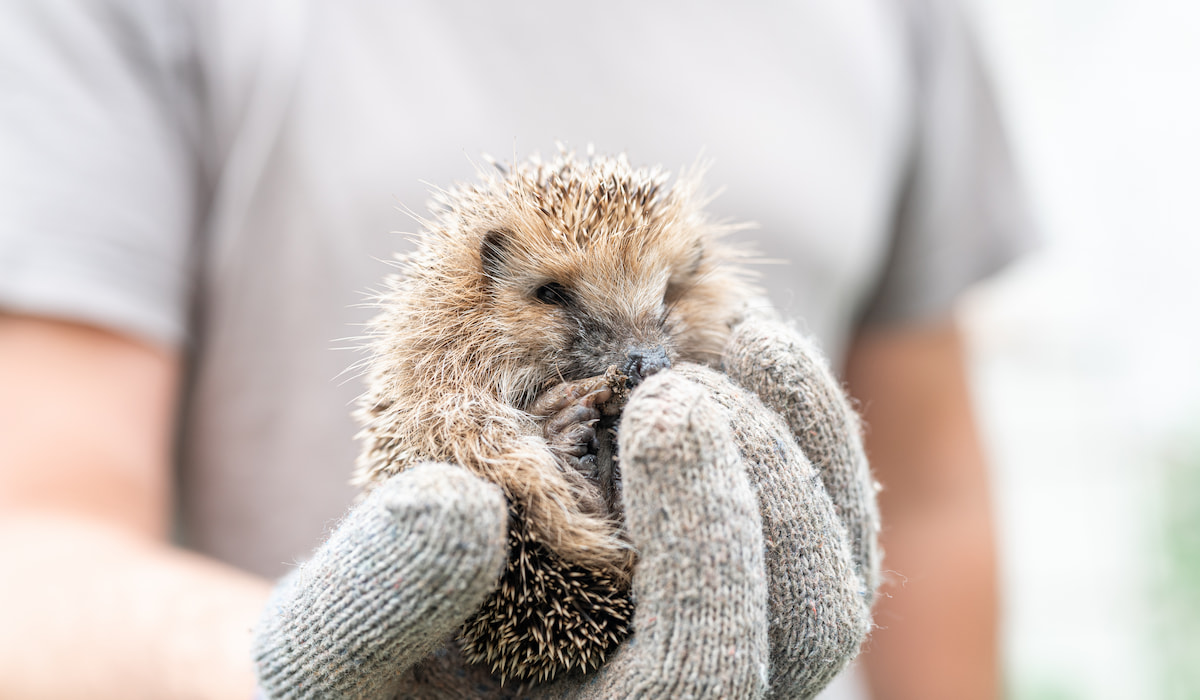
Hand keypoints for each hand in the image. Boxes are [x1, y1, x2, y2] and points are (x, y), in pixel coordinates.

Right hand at [252, 320, 877, 698]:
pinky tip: (752, 341)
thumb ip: (366, 604)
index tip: (660, 409)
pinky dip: (814, 425)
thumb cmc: (356, 668)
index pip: (700, 677)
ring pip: (839, 570)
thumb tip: (462, 510)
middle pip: (808, 624)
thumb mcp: (318, 651)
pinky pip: (836, 520)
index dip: (706, 545)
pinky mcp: (759, 587)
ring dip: (799, 442)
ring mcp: (745, 650)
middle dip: (760, 482)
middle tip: (679, 383)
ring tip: (727, 340)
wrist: (405, 646)